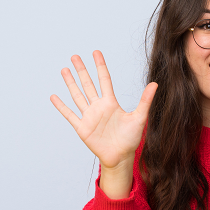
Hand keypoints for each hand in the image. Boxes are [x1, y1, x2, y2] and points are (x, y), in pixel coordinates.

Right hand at [50, 51, 157, 198]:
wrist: (120, 157)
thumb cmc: (130, 139)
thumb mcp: (139, 118)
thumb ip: (145, 100)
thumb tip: (155, 84)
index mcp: (111, 103)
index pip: (104, 80)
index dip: (100, 66)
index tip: (96, 52)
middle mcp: (98, 107)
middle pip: (88, 84)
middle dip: (81, 70)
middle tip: (75, 56)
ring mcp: (89, 117)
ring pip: (77, 96)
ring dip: (70, 83)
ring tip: (64, 70)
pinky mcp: (82, 128)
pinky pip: (69, 115)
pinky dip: (61, 106)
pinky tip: (54, 96)